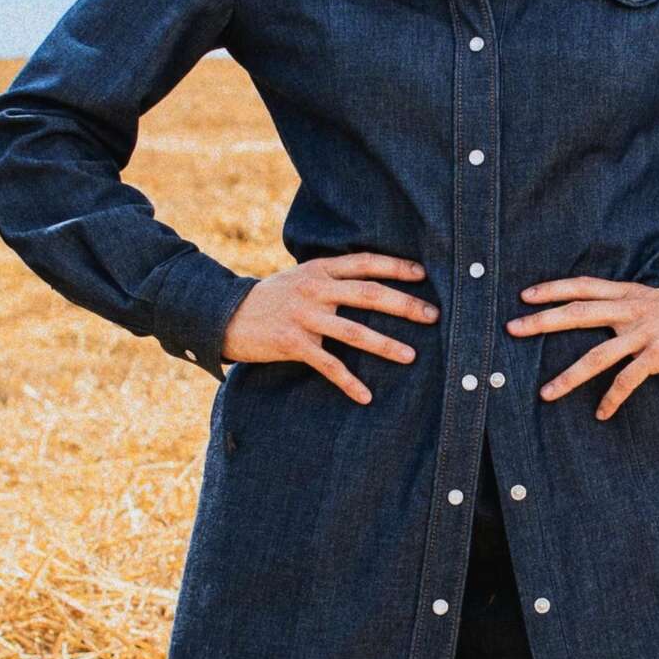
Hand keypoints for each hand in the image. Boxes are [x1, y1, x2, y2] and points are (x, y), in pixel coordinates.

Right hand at [222, 255, 437, 403]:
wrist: (226, 315)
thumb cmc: (271, 298)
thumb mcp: (300, 277)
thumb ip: (330, 277)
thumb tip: (370, 280)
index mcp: (319, 269)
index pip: (364, 263)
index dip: (395, 266)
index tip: (423, 274)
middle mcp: (314, 289)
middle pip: (368, 294)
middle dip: (404, 305)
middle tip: (432, 315)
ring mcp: (303, 316)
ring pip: (353, 332)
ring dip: (385, 345)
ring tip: (410, 356)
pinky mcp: (292, 343)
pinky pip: (327, 365)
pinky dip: (348, 382)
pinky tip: (365, 396)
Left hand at [507, 278, 658, 420]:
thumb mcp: (654, 301)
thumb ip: (626, 303)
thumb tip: (596, 308)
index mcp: (629, 293)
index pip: (584, 285)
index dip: (554, 288)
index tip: (524, 295)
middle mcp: (633, 309)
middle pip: (580, 312)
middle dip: (543, 321)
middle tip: (513, 329)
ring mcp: (646, 332)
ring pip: (598, 355)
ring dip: (569, 377)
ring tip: (546, 394)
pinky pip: (628, 380)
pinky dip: (612, 398)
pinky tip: (601, 413)